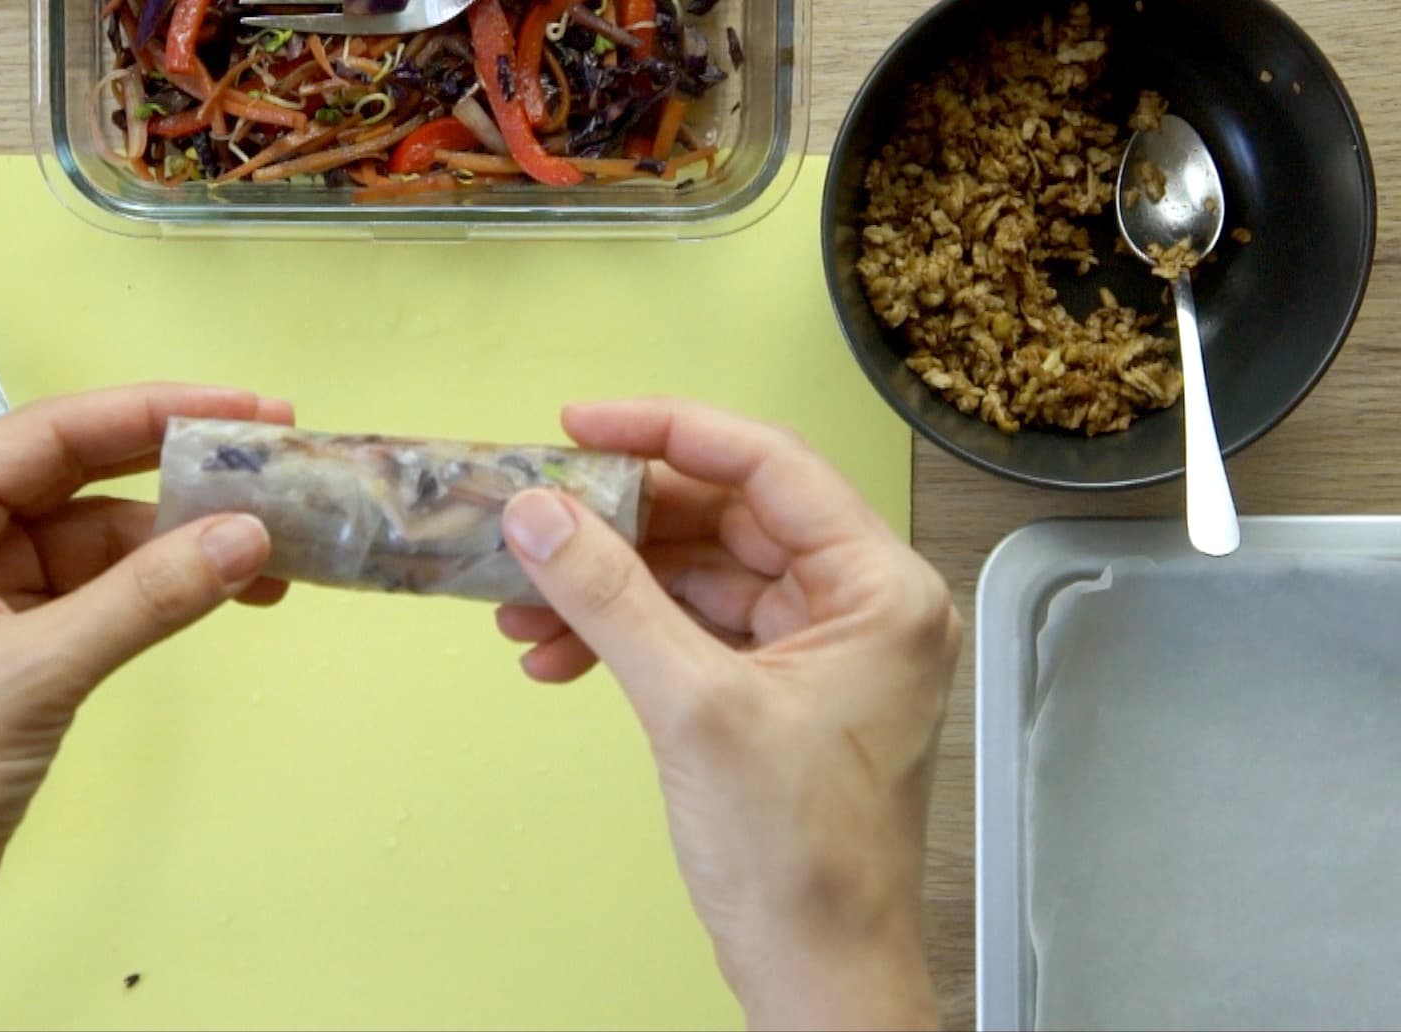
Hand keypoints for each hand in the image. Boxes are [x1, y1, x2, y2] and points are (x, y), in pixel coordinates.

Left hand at [0, 384, 292, 1031]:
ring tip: (274, 549)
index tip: (248, 408)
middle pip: (77, 477)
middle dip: (176, 472)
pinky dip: (158, 591)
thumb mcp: (34, 675)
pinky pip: (97, 594)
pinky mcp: (8, 649)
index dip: (153, 412)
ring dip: (178, 542)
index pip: (49, 434)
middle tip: (275, 461)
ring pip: (97, 540)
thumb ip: (145, 598)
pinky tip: (223, 591)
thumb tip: (249, 534)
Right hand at [494, 399, 958, 1031]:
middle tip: (537, 516)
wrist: (817, 976)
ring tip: (523, 602)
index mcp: (879, 589)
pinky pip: (691, 631)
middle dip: (620, 525)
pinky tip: (557, 654)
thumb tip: (543, 517)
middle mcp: (858, 606)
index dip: (667, 431)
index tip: (582, 425)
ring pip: (697, 576)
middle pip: (724, 517)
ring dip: (608, 586)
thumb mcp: (694, 710)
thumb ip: (612, 598)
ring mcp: (817, 651)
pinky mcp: (775, 692)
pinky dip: (624, 637)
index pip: (768, 465)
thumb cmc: (804, 864)